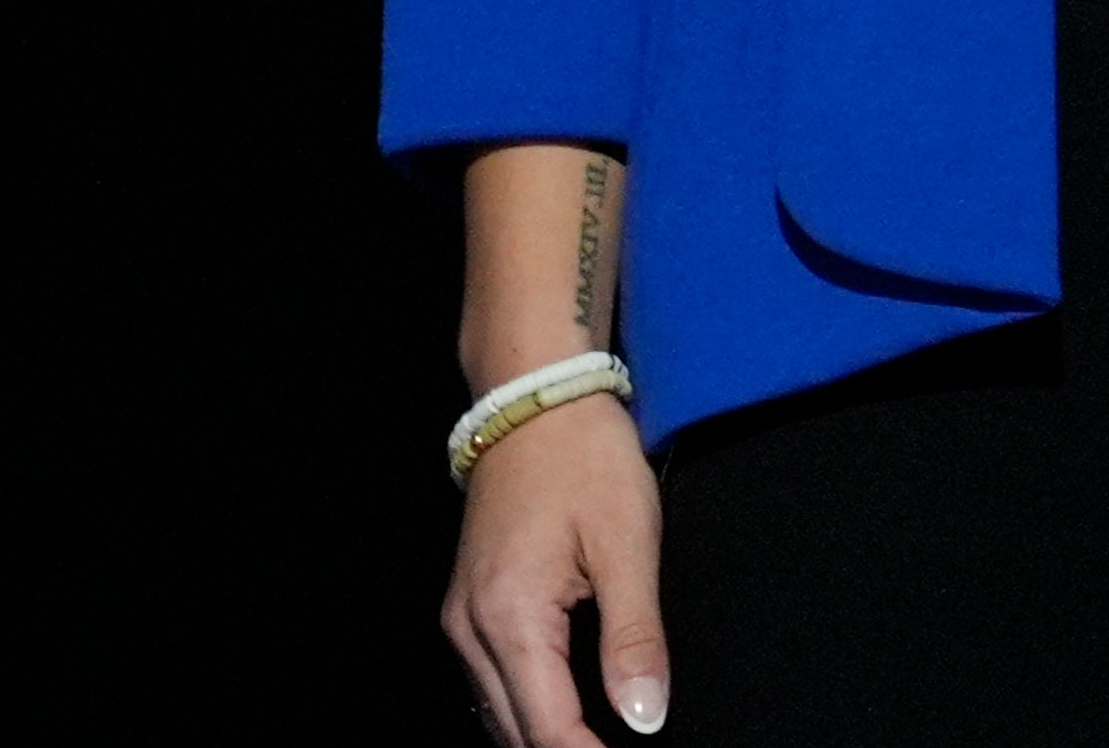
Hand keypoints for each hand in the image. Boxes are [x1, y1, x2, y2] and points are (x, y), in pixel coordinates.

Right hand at [443, 391, 667, 740]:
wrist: (535, 396)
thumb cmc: (585, 458)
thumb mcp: (627, 544)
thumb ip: (635, 638)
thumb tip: (646, 718)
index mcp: (510, 616)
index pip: (549, 730)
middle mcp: (471, 627)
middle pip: (515, 734)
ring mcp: (462, 616)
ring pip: (498, 714)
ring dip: (545, 737)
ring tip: (601, 740)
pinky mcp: (469, 603)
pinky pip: (492, 682)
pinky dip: (528, 708)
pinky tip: (569, 711)